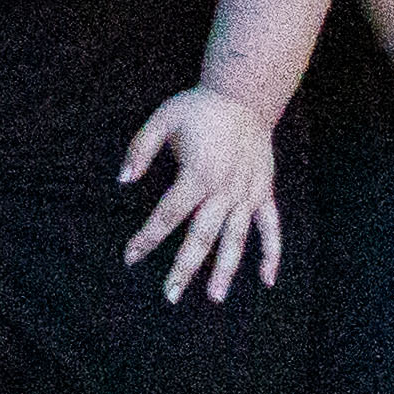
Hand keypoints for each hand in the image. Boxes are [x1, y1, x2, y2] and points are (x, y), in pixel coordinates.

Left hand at [116, 85, 283, 303]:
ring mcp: (247, 194)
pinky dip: (271, 254)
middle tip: (170, 296)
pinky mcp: (263, 192)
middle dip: (184, 268)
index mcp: (197, 175)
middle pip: (201, 237)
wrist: (244, 96)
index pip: (167, 215)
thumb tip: (121, 180)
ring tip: (214, 297)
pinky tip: (267, 280)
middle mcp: (224, 190)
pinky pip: (270, 228)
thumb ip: (139, 149)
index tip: (129, 257)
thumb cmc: (199, 108)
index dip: (147, 238)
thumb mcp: (162, 119)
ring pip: (237, 240)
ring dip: (226, 270)